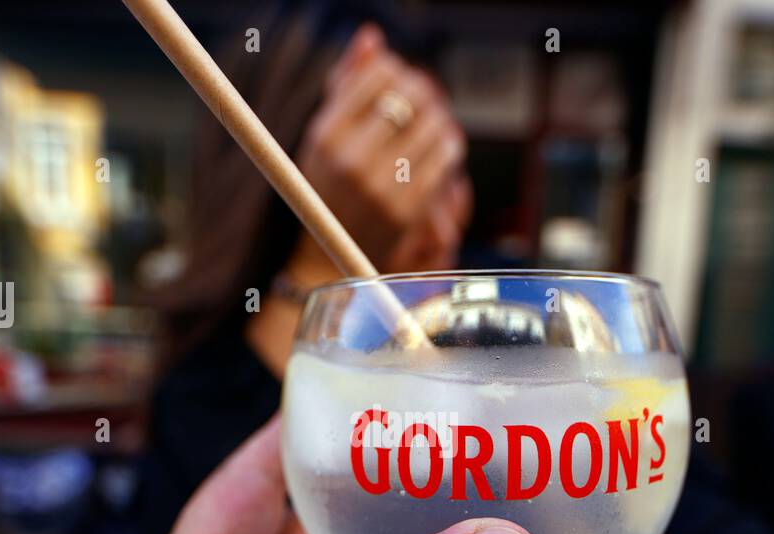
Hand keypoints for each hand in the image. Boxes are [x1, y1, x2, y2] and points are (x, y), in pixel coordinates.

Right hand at [298, 23, 468, 271]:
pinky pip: (444, 161)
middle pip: (410, 97)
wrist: (328, 257)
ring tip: (430, 125)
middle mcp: (351, 160)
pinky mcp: (407, 212)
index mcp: (325, 134)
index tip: (396, 81)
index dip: (395, 71)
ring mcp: (380, 188)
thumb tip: (372, 37)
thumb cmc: (329, 187)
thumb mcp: (324, 134)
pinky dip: (449, 147)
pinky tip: (441, 147)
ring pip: (434, 126)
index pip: (377, 76)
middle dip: (422, 92)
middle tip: (422, 100)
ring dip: (439, 120)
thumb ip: (346, 82)